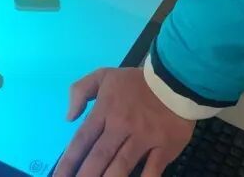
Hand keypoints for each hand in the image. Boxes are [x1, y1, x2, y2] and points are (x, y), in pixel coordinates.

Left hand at [55, 67, 193, 176]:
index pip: (82, 140)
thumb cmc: (136, 82)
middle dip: (84, 176)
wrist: (175, 78)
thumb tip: (68, 117)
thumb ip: (80, 90)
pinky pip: (152, 170)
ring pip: (121, 166)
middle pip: (98, 157)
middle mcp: (121, 126)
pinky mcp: (164, 147)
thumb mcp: (104, 75)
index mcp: (105, 110)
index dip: (67, 161)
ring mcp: (143, 138)